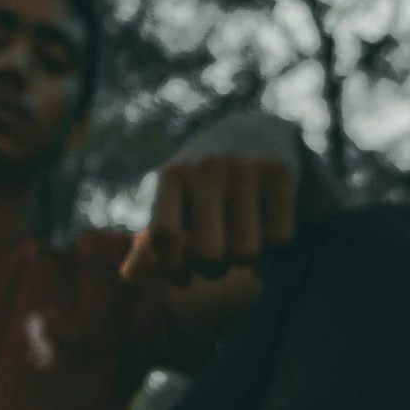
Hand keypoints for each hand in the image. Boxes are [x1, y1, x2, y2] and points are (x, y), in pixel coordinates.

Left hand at [123, 111, 302, 285]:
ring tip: (243, 241)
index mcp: (173, 176)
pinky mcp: (281, 171)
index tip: (184, 278)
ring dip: (245, 259)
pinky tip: (268, 226)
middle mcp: (207, 168)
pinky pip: (279, 238)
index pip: (163, 238)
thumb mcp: (174, 202)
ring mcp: (245, 167)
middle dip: (213, 270)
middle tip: (218, 260)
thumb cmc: (204, 182)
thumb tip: (128, 277)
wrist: (257, 131)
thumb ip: (150, 242)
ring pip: (246, 252)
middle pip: (207, 254)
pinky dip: (276, 244)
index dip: (172, 269)